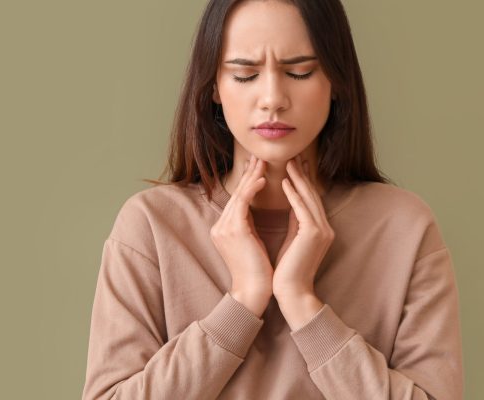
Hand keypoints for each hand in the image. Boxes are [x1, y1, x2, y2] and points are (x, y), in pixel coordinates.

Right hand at [209, 154, 272, 315]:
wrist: (253, 291)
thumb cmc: (258, 270)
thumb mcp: (253, 241)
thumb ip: (251, 223)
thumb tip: (257, 207)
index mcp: (224, 229)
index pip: (237, 199)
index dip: (248, 181)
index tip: (258, 166)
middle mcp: (220, 226)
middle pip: (236, 193)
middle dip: (249, 173)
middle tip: (258, 155)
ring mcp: (224, 228)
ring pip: (239, 195)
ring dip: (252, 176)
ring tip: (262, 161)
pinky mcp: (233, 231)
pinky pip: (242, 204)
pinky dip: (252, 190)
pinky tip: (262, 179)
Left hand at [273, 155, 334, 298]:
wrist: (292, 292)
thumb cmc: (288, 270)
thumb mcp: (293, 239)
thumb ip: (296, 221)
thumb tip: (292, 202)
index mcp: (321, 229)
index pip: (312, 199)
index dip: (305, 180)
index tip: (297, 164)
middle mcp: (325, 228)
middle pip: (313, 194)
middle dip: (303, 174)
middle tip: (295, 155)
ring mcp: (321, 231)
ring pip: (309, 198)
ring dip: (298, 178)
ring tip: (289, 162)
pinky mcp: (312, 234)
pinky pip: (302, 209)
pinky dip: (294, 194)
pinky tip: (285, 181)